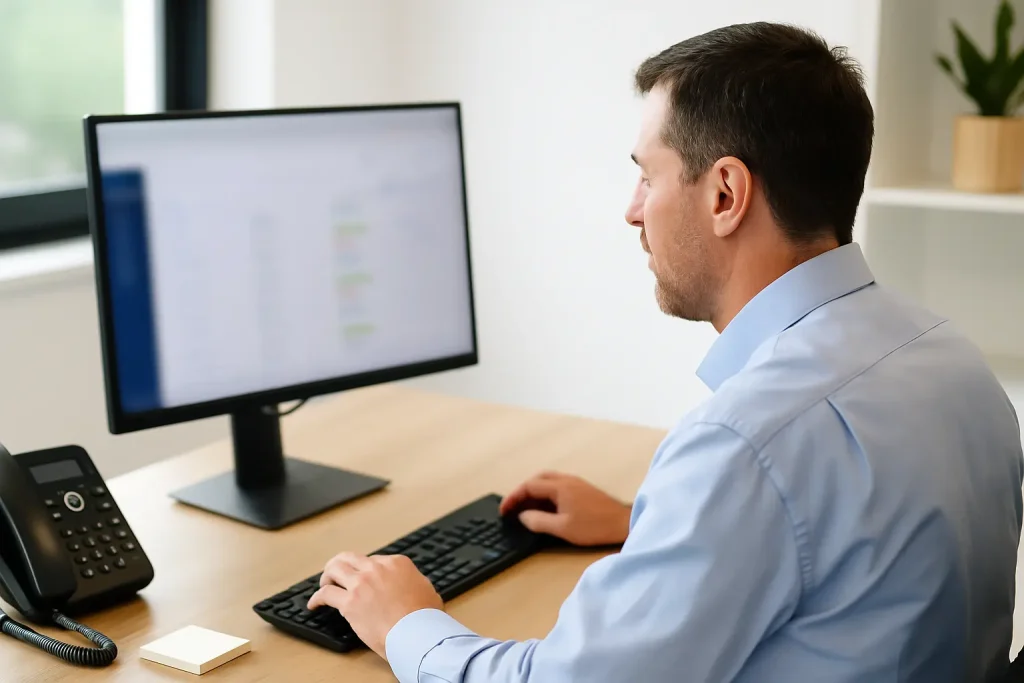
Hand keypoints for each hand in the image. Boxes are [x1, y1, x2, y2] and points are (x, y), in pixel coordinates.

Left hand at [307, 551, 442, 657]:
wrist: (417, 633)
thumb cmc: (425, 617)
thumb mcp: (426, 589)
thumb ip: (413, 581)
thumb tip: (408, 584)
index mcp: (397, 563)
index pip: (372, 560)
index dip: (365, 571)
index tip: (362, 579)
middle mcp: (376, 568)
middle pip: (350, 558)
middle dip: (341, 564)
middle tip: (336, 573)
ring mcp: (361, 584)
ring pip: (334, 569)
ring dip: (327, 576)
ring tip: (325, 584)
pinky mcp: (349, 603)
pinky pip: (325, 594)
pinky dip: (317, 598)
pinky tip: (314, 604)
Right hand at [499, 471, 630, 545]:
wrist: (623, 523)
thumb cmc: (594, 526)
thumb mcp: (563, 528)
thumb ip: (539, 521)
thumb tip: (523, 516)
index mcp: (560, 487)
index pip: (529, 485)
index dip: (514, 497)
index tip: (504, 510)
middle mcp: (566, 480)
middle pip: (538, 479)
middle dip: (522, 491)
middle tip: (513, 506)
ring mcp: (576, 483)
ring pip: (548, 481)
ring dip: (534, 491)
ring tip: (526, 508)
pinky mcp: (582, 489)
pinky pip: (557, 486)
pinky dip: (545, 493)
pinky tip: (545, 507)